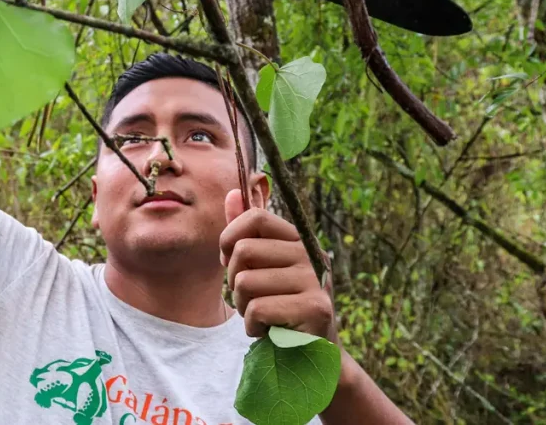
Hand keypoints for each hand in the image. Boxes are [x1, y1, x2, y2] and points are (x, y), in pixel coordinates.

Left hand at [219, 189, 335, 341]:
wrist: (309, 354)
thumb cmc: (279, 305)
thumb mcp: (260, 266)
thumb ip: (246, 232)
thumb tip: (233, 192)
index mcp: (297, 240)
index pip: (255, 217)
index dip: (230, 238)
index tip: (231, 262)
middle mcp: (310, 254)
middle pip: (244, 251)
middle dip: (233, 281)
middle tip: (250, 298)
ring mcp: (315, 280)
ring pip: (245, 282)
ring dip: (243, 307)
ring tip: (262, 316)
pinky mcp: (315, 308)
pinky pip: (258, 309)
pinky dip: (253, 326)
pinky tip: (269, 331)